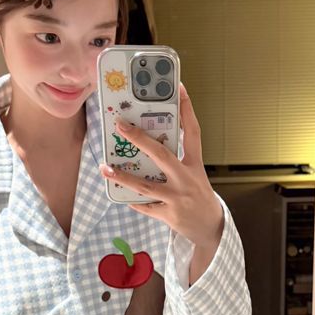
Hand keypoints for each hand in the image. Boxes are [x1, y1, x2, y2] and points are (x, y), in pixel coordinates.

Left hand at [99, 84, 223, 258]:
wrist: (210, 227)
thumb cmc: (197, 193)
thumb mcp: (193, 173)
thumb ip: (176, 158)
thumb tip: (148, 140)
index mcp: (195, 163)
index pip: (193, 131)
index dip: (187, 109)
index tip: (179, 88)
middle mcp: (186, 178)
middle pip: (161, 154)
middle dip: (139, 139)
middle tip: (120, 125)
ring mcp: (177, 197)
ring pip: (145, 185)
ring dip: (123, 176)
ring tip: (105, 168)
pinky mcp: (169, 214)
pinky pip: (144, 205)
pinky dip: (131, 200)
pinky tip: (120, 194)